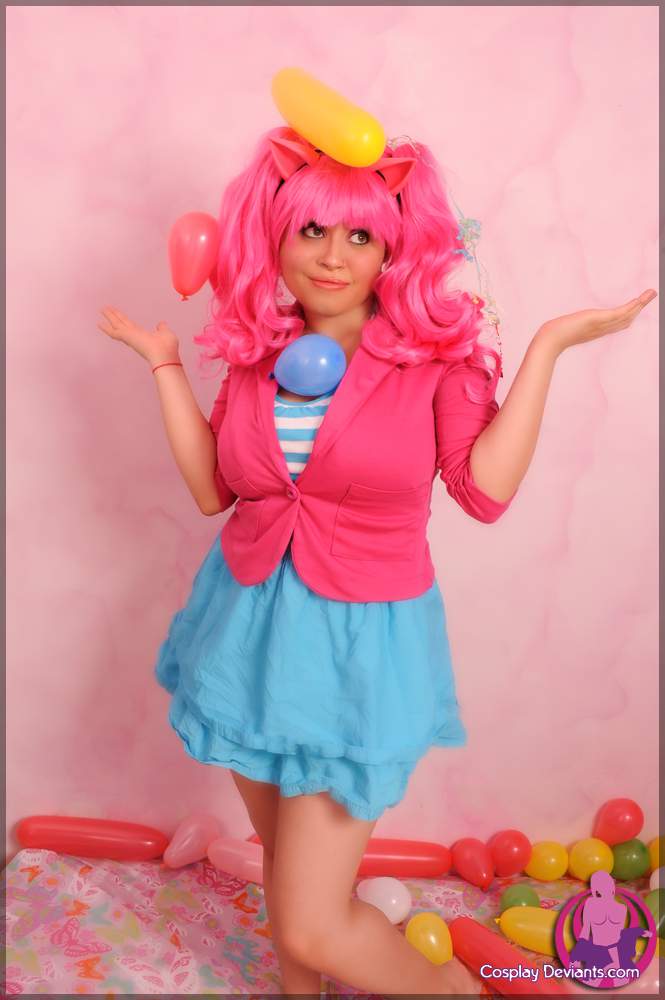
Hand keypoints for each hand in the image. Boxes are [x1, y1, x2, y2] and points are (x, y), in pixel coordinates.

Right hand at [97, 306, 180, 367]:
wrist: (165, 357)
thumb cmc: (168, 348)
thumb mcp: (165, 333)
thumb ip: (162, 328)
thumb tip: (161, 324)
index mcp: (143, 336)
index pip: (130, 326)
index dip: (124, 320)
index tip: (119, 316)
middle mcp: (134, 336)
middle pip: (121, 323)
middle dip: (113, 316)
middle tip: (105, 309)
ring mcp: (130, 337)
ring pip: (116, 325)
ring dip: (109, 317)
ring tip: (101, 309)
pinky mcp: (127, 337)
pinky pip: (114, 332)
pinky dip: (106, 329)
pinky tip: (99, 324)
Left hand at [536, 289, 656, 354]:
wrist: (549, 341)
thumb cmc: (554, 335)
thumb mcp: (565, 327)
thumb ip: (570, 325)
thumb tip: (565, 322)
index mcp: (596, 330)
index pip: (617, 323)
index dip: (629, 315)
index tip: (637, 307)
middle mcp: (602, 329)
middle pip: (626, 319)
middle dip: (639, 307)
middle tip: (651, 295)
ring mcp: (601, 325)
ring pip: (626, 315)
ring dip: (640, 304)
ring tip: (652, 293)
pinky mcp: (598, 320)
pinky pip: (619, 313)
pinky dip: (631, 306)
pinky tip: (639, 300)